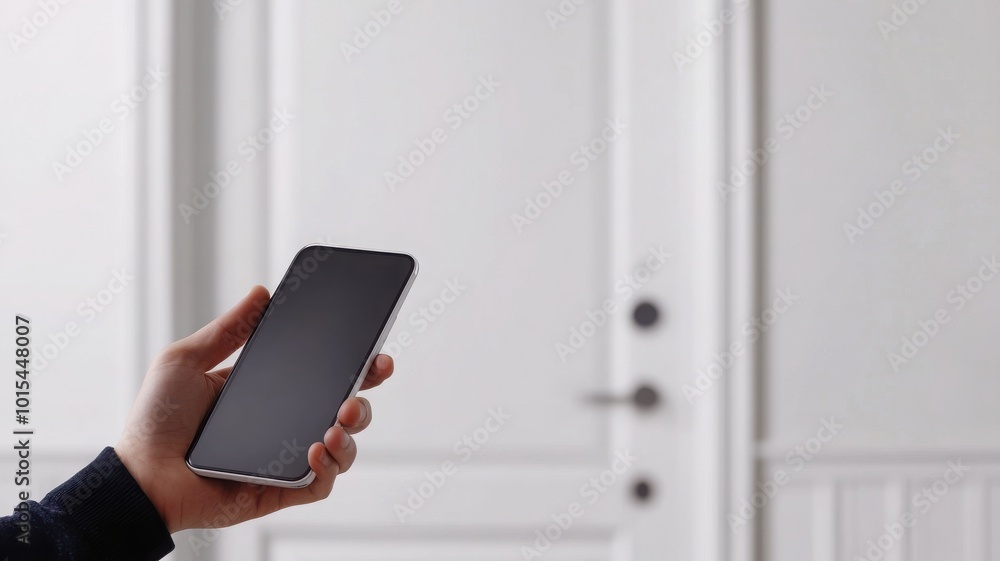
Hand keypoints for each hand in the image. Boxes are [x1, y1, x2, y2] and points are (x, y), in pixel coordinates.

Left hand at [115, 285, 393, 532]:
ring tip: (336, 423)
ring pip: (344, 448)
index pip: (325, 376)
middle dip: (366, 396)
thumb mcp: (187, 360)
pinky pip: (322, 483)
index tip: (374, 349)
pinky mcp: (282, 490)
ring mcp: (287, 460)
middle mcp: (286, 425)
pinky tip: (315, 449)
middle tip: (369, 380)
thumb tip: (261, 293)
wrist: (138, 476)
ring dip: (352, 434)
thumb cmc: (155, 421)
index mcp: (271, 393)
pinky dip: (328, 468)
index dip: (356, 364)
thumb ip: (227, 329)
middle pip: (346, 411)